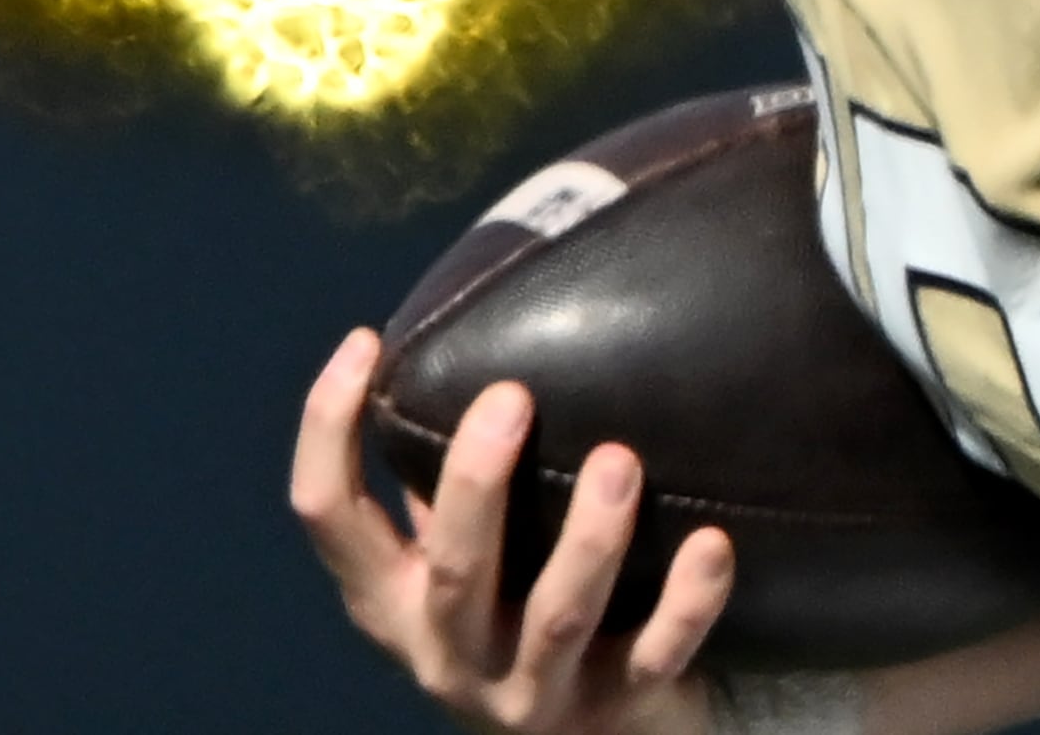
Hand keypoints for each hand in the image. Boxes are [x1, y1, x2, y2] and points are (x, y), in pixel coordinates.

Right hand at [293, 327, 739, 732]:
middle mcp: (450, 653)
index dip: (329, 430)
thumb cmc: (512, 615)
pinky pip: (658, 654)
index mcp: (392, 602)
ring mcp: (533, 693)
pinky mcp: (617, 710)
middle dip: (477, 483)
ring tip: (621, 461)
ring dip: (588, 539)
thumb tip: (462, 341)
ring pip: (557, 617)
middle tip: (511, 396)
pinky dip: (688, 600)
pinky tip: (711, 544)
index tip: (364, 342)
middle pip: (453, 571)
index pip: (328, 517)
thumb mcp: (457, 567)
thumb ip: (446, 489)